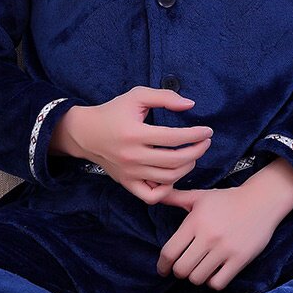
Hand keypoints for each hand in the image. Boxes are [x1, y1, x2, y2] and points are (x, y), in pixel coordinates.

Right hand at [76, 86, 213, 204]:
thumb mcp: (136, 96)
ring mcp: (130, 173)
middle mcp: (132, 156)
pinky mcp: (127, 183)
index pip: (174, 138)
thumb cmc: (113, 112)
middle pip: (175, 161)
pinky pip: (151, 196)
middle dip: (197, 151)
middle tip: (205, 142)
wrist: (85, 133)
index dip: (195, 135)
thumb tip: (190, 105)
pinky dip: (167, 190)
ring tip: (193, 156)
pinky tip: (173, 176)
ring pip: (168, 179)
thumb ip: (164, 98)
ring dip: (187, 168)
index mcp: (135, 134)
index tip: (207, 131)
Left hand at [154, 185, 281, 290]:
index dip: (162, 265)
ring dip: (195, 277)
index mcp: (195, 221)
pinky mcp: (240, 259)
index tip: (163, 269)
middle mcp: (208, 236)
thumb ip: (175, 198)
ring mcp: (224, 249)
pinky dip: (212, 281)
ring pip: (198, 278)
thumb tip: (155, 195)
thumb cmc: (226, 199)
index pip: (169, 252)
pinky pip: (218, 283)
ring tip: (198, 269)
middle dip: (178, 271)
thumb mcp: (199, 196)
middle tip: (182, 268)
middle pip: (182, 269)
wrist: (260, 201)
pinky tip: (214, 272)